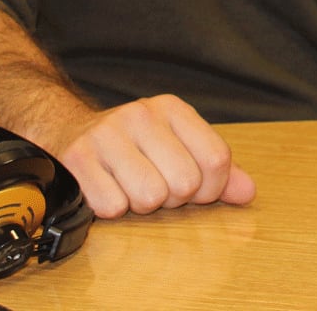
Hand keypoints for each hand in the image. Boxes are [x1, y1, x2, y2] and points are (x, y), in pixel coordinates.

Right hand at [50, 94, 255, 218]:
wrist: (68, 129)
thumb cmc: (133, 145)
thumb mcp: (178, 146)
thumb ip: (218, 170)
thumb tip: (248, 193)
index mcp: (173, 109)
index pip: (217, 159)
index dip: (211, 189)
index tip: (196, 191)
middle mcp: (142, 115)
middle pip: (185, 183)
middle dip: (173, 198)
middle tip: (156, 187)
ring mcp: (108, 134)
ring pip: (150, 197)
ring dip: (141, 205)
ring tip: (131, 187)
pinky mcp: (78, 158)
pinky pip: (113, 206)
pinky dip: (112, 208)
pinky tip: (107, 189)